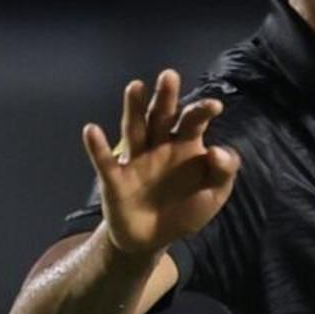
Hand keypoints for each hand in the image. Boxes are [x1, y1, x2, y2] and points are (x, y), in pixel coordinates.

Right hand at [78, 69, 238, 257]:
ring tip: (135, 87)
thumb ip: (223, 173)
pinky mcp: (115, 179)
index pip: (193, 122)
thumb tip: (218, 151)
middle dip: (166, 97)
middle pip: (162, 116)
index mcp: (185, 145)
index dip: (202, 112)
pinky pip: (105, 162)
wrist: (154, 238)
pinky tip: (91, 130)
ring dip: (133, 109)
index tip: (215, 106)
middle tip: (170, 75)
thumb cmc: (186, 209)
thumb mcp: (213, 195)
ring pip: (134, 129)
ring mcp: (135, 159)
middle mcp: (159, 145)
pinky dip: (97, 147)